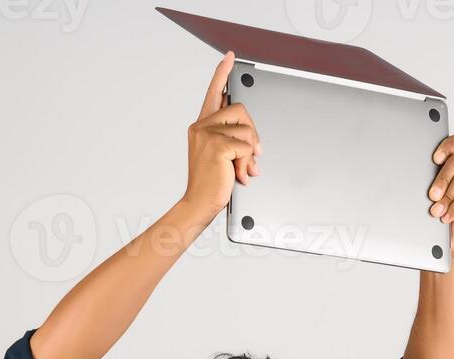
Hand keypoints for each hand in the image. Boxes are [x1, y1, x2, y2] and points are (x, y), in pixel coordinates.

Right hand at [181, 51, 261, 222]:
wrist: (199, 204)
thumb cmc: (210, 185)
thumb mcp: (224, 158)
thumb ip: (235, 143)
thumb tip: (255, 143)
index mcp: (201, 127)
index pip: (213, 94)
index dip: (222, 74)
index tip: (229, 58)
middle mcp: (201, 127)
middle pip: (240, 110)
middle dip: (253, 134)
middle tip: (253, 156)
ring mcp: (207, 134)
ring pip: (246, 130)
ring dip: (250, 154)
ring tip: (241, 171)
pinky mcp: (217, 145)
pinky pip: (246, 145)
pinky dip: (247, 163)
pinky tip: (239, 175)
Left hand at [428, 134, 453, 253]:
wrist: (436, 247)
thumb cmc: (427, 222)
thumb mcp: (419, 200)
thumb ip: (419, 184)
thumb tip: (407, 174)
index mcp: (446, 168)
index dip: (449, 145)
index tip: (435, 158)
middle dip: (443, 177)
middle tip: (432, 194)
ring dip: (447, 196)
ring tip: (436, 212)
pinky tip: (446, 217)